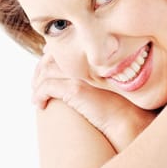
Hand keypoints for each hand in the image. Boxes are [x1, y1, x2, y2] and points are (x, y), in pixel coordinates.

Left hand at [32, 53, 154, 151]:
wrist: (131, 119)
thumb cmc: (120, 104)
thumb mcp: (105, 84)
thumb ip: (92, 76)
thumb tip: (78, 81)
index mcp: (91, 57)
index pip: (61, 49)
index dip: (48, 56)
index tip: (42, 67)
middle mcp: (85, 61)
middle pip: (50, 58)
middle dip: (39, 70)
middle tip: (35, 83)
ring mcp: (80, 74)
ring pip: (46, 72)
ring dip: (37, 84)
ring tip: (36, 96)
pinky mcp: (75, 89)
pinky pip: (47, 87)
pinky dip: (38, 96)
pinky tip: (38, 104)